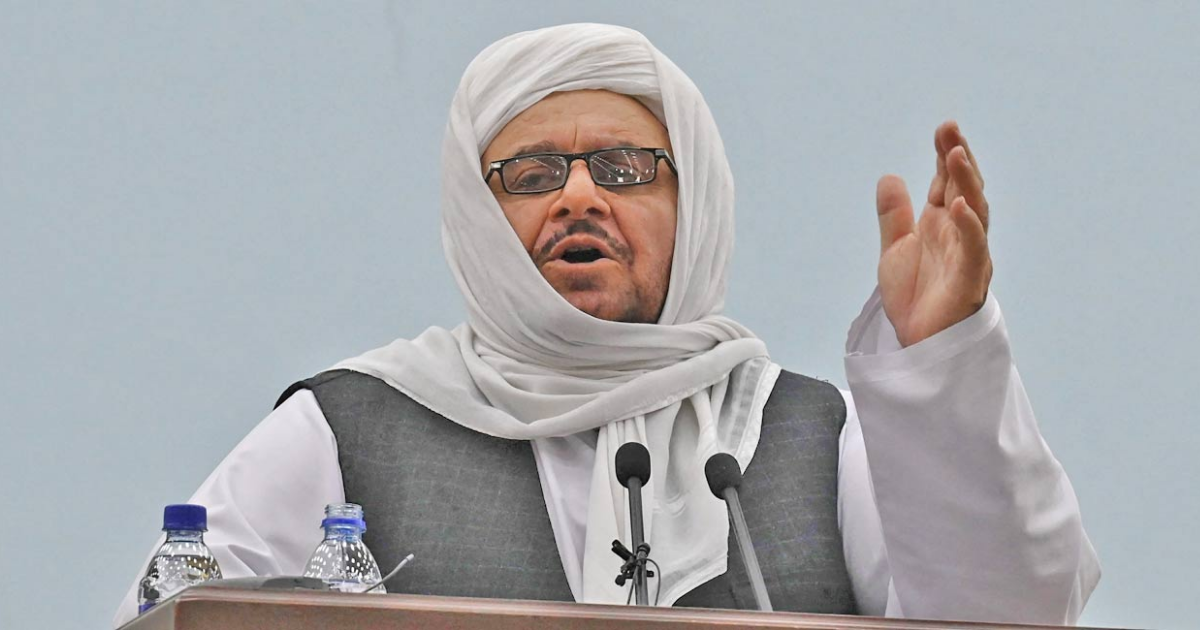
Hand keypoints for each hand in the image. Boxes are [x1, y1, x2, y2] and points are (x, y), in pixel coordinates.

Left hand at [876, 121, 992, 347]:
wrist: (919, 344)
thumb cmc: (916, 298)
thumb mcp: (894, 250)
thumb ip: (894, 216)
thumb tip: (889, 176)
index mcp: (941, 225)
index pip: (947, 182)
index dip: (945, 155)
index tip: (943, 128)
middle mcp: (959, 235)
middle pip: (965, 188)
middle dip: (958, 158)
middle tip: (950, 129)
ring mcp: (968, 255)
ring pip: (975, 212)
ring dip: (967, 182)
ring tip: (956, 154)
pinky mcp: (970, 280)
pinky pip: (974, 249)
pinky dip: (969, 226)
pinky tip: (959, 205)